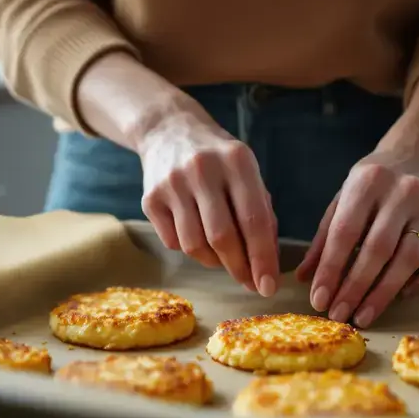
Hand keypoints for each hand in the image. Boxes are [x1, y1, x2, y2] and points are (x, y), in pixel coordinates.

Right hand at [137, 110, 279, 295]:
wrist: (169, 130)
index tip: (269, 287)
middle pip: (222, 237)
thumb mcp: (247, 173)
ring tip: (224, 258)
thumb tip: (266, 264)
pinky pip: (173, 242)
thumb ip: (261, 213)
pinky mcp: (150, 198)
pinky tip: (198, 236)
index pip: (253, 219)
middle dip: (239, 268)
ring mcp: (172, 183)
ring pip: (195, 245)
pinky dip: (191, 249)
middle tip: (250, 284)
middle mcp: (202, 169)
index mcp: (236, 161)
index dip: (262, 258)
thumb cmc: (219, 160)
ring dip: (214, 262)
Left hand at [295, 149, 418, 327]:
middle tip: (339, 315)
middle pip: (377, 249)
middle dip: (355, 288)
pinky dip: (418, 284)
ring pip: (408, 260)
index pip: (345, 232)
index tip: (319, 299)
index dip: (331, 269)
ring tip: (363, 316)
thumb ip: (324, 238)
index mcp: (368, 182)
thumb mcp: (344, 199)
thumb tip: (304, 278)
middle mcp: (402, 193)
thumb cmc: (374, 184)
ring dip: (383, 294)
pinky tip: (399, 297)